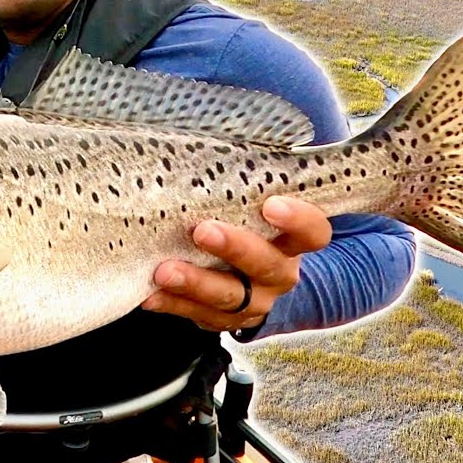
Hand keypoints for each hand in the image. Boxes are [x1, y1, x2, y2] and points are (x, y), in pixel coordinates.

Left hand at [140, 196, 332, 331]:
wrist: (245, 278)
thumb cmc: (241, 222)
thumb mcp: (247, 205)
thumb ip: (237, 185)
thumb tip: (198, 143)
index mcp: (292, 240)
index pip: (312, 231)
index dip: (298, 220)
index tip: (271, 204)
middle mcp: (278, 273)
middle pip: (266, 265)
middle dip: (234, 248)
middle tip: (202, 231)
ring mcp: (254, 301)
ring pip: (230, 297)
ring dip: (195, 282)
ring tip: (164, 271)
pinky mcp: (224, 320)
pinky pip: (198, 316)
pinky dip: (172, 304)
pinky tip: (149, 294)